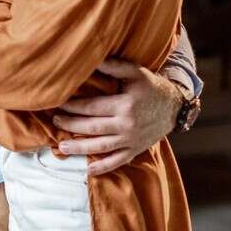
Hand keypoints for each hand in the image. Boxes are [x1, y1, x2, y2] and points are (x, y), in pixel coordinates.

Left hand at [53, 57, 183, 174]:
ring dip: (80, 148)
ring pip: (101, 146)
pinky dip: (103, 167)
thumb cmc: (151, 86)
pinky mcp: (136, 149)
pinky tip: (88, 171)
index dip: (73, 106)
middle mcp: (127, 125)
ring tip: (62, 148)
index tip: (57, 103)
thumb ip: (113, 66)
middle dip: (71, 125)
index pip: (92, 107)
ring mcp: (132, 140)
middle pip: (93, 127)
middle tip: (55, 122)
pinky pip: (118, 161)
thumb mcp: (135, 72)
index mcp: (125, 105)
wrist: (175, 107)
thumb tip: (91, 59)